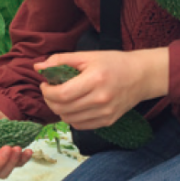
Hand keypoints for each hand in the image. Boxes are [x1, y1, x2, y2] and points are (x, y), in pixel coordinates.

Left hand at [34, 47, 168, 129]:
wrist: (142, 76)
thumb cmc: (114, 63)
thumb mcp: (87, 55)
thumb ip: (61, 60)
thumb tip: (38, 67)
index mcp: (95, 80)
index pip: (62, 94)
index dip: (47, 92)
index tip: (45, 84)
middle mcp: (100, 100)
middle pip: (63, 109)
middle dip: (50, 100)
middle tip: (50, 90)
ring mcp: (105, 113)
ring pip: (69, 119)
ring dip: (59, 109)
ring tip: (61, 97)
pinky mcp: (108, 121)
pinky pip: (80, 125)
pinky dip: (71, 117)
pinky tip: (73, 106)